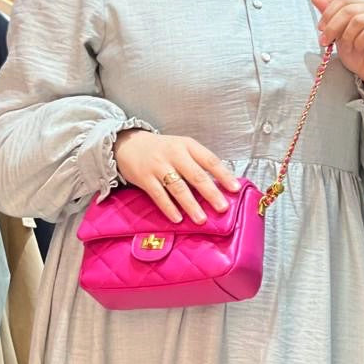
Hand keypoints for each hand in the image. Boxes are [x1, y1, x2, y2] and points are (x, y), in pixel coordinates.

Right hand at [114, 130, 240, 223]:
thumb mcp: (181, 148)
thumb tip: (220, 185)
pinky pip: (159, 195)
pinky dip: (169, 208)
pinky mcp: (144, 178)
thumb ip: (198, 163)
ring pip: (178, 187)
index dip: (223, 175)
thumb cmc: (161, 150)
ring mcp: (158, 166)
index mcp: (188, 145)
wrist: (128, 144)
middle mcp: (174, 154)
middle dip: (211, 193)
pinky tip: (178, 219)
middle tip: (222, 208)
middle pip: (196, 175)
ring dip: (191, 205)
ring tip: (201, 219)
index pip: (210, 160)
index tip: (235, 188)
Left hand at [311, 0, 363, 94]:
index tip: (321, 29)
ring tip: (347, 48)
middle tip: (326, 41)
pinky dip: (358, 43)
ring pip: (359, 20)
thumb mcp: (338, 34)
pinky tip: (359, 48)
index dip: (328, 13)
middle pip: (349, 9)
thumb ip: (330, 16)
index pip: (343, 0)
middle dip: (333, 27)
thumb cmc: (358, 54)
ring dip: (347, 37)